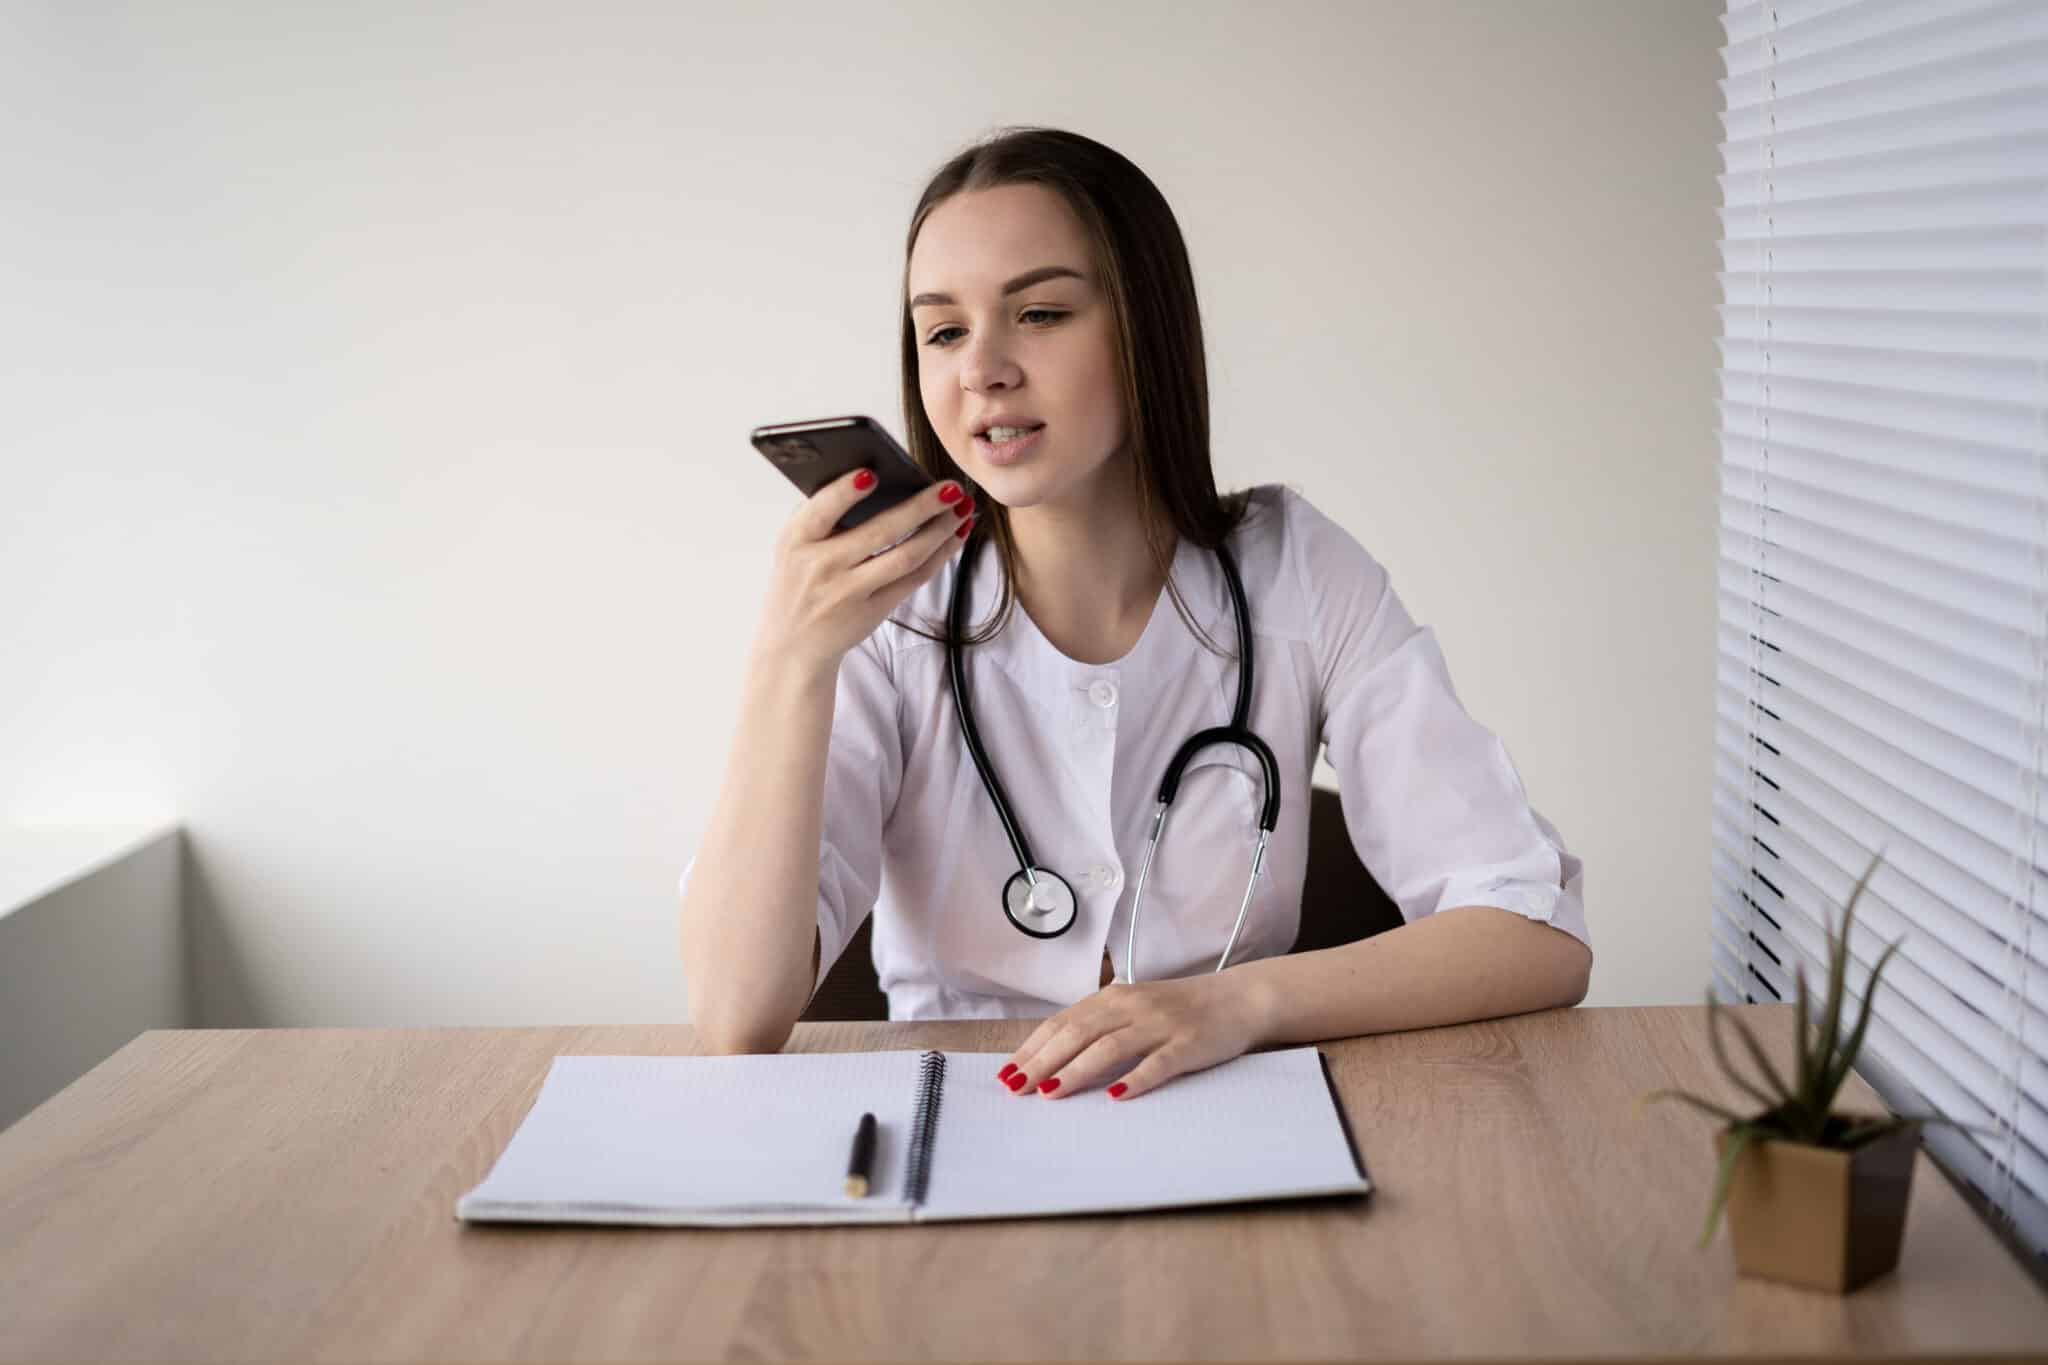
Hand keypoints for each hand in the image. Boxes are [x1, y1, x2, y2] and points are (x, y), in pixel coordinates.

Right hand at [753, 468, 975, 677]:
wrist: (793, 644)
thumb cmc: (799, 580)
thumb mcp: (794, 545)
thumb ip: (822, 514)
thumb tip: (875, 476)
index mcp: (796, 539)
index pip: (822, 510)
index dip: (846, 492)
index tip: (872, 473)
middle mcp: (822, 566)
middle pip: (880, 531)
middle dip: (921, 507)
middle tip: (951, 487)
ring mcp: (849, 592)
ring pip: (905, 557)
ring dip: (940, 531)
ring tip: (963, 509)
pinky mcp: (872, 611)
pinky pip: (914, 579)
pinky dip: (939, 555)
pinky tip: (955, 536)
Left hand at [994, 970, 1268, 1101]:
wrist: (1238, 999)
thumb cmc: (1179, 1010)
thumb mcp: (1133, 1010)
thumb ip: (1099, 1027)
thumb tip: (1051, 1057)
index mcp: (1114, 998)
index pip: (1063, 1023)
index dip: (1033, 1047)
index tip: (1007, 1072)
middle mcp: (1132, 1007)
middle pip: (1078, 1034)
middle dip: (1043, 1061)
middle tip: (1016, 1088)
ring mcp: (1161, 1025)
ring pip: (1110, 1047)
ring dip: (1076, 1071)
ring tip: (1050, 1093)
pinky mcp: (1189, 1044)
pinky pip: (1159, 1064)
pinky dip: (1136, 1080)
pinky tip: (1116, 1097)